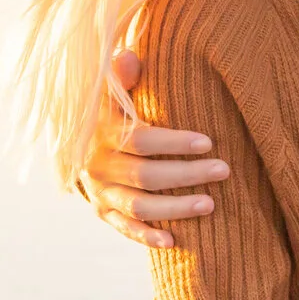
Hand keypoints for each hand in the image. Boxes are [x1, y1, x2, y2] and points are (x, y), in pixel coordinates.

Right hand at [77, 50, 228, 247]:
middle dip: (187, 174)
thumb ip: (121, 75)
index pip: (141, 140)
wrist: (73, 142)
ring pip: (139, 206)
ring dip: (175, 208)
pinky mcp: (102, 212)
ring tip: (211, 204)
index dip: (175, 142)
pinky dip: (147, 236)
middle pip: (145, 175)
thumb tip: (130, 57)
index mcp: (102, 132)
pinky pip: (125, 229)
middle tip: (224, 170)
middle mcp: (97, 165)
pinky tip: (175, 242)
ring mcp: (99, 192)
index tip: (209, 141)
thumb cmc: (109, 108)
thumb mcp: (110, 88)